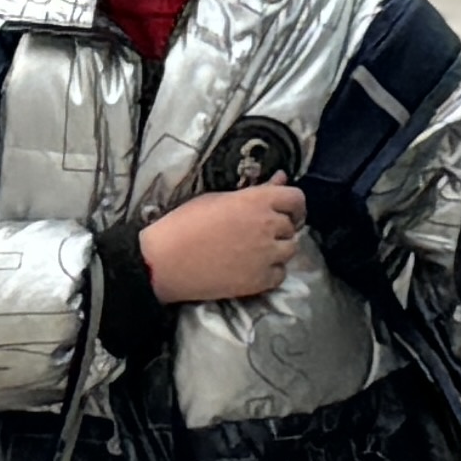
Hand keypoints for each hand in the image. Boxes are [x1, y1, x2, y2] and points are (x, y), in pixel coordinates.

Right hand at [139, 185, 307, 303]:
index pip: (297, 198)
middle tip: (259, 231)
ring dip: (278, 248)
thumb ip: (256, 190)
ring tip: (256, 250)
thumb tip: (281, 179)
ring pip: (290, 250)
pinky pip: (281, 274)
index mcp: (257, 201)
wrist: (163, 261)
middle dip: (280, 226)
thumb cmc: (185, 223)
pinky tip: (253, 267)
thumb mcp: (219, 198)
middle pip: (291, 226)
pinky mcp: (259, 281)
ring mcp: (266, 255)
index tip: (284, 210)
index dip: (292, 204)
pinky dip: (272, 271)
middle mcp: (268, 226)